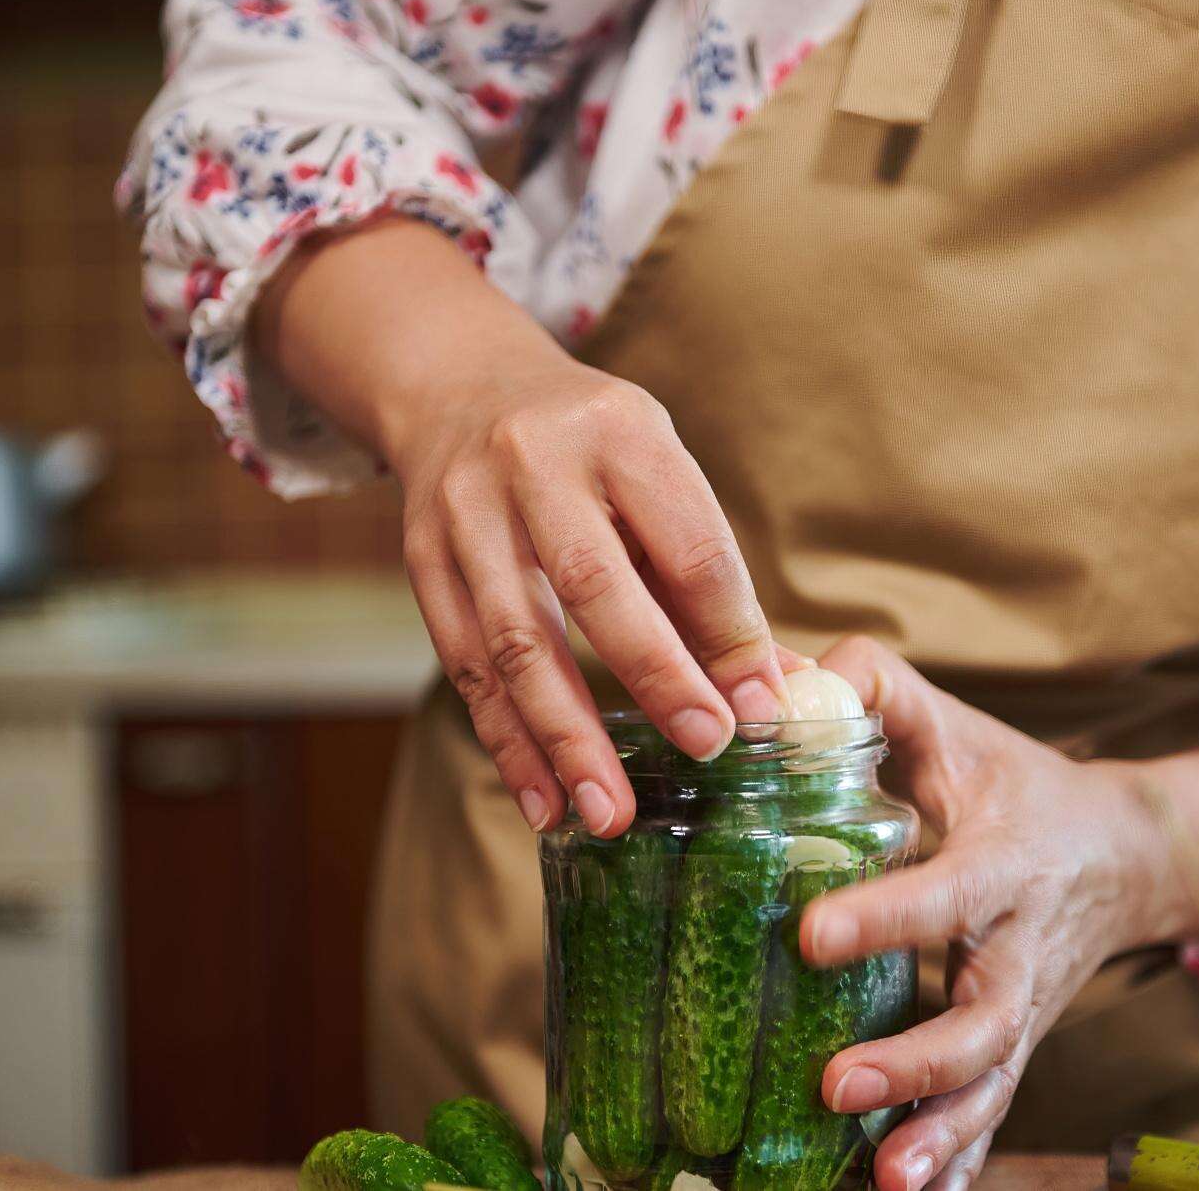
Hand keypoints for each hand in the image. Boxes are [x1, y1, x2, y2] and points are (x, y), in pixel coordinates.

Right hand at [254, 218, 787, 836]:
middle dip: (654, 676)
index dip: (729, 631)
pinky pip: (465, 665)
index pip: (687, 543)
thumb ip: (706, 579)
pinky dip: (507, 740)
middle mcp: (536, 463)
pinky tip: (544, 800)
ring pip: (515, 638)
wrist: (460, 386)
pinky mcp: (421, 558)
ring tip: (608, 812)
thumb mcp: (657, 471)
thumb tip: (776, 686)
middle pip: (596, 584)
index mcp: (621, 431)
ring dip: (565, 736)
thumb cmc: (589, 446)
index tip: (761, 707)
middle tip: (706, 749)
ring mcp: (467, 511)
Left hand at [800, 638, 1183, 1190]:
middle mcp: (1022, 946)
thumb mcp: (950, 722)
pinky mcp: (1014, 1046)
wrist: (1121, 848)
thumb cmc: (1009, 780)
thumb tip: (776, 687)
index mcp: (1003, 861)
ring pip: (994, 1081)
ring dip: (941, 1131)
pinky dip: (959, 1159)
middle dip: (914, 1060)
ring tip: (881, 1173)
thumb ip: (867, 688)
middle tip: (833, 1083)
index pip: (946, 891)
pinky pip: (992, 1113)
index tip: (811, 935)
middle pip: (985, 1017)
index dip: (885, 916)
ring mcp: (1024, 1007)